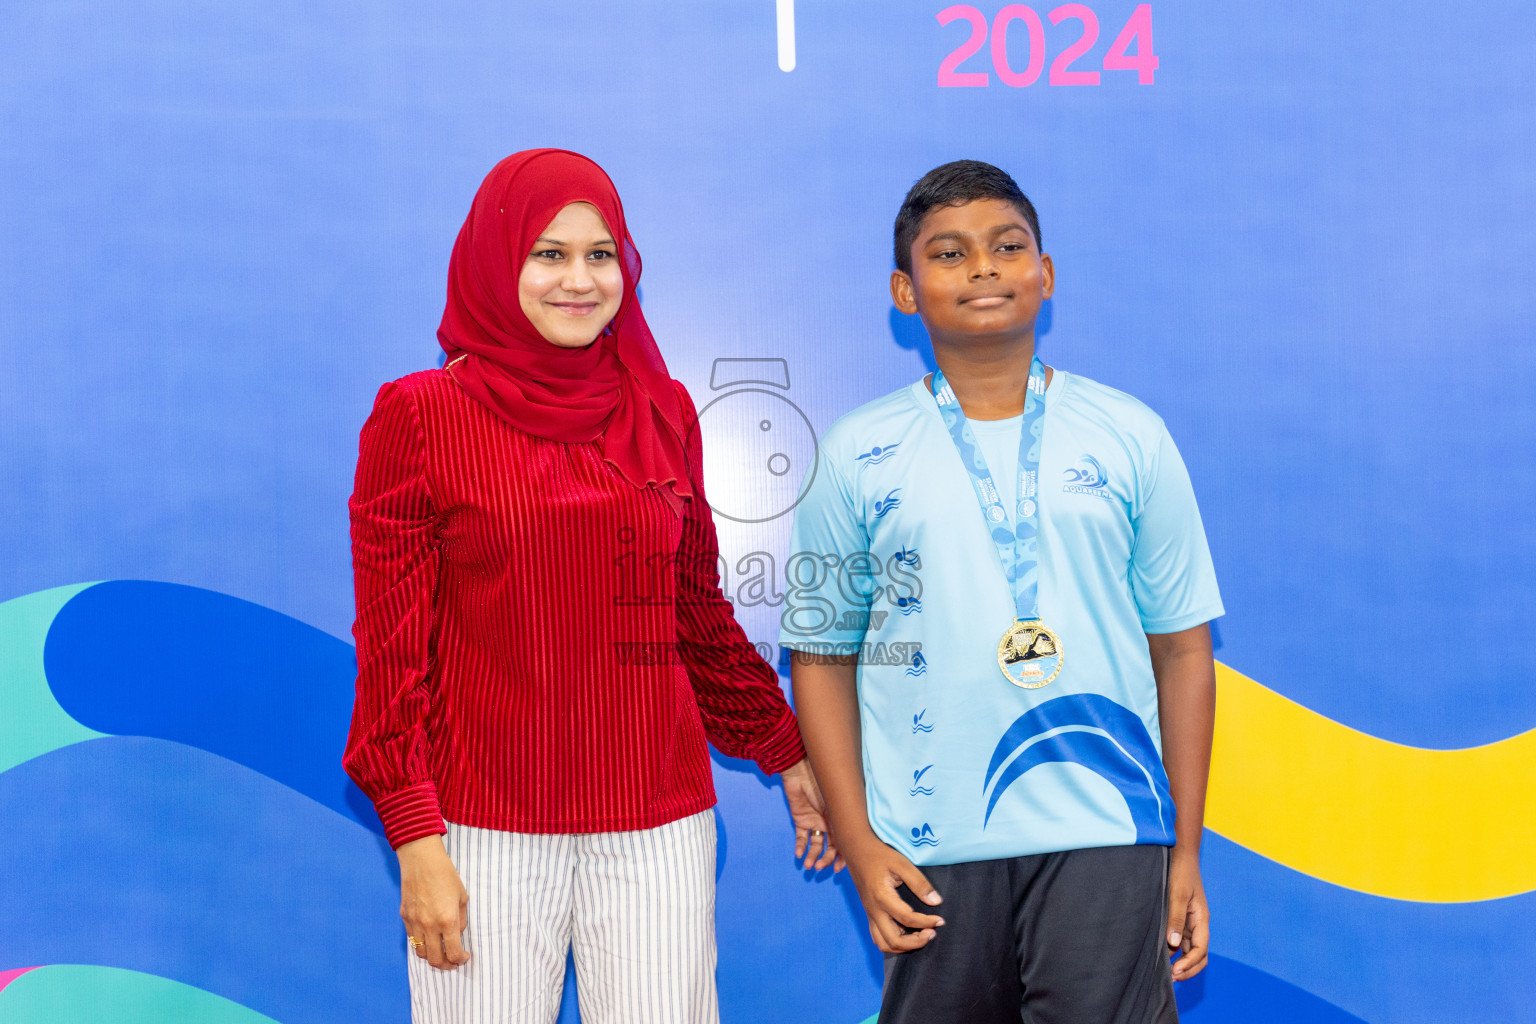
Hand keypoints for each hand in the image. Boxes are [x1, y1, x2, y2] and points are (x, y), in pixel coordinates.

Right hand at [397, 834, 470, 970]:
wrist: (421, 860)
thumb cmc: (445, 875)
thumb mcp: (462, 897)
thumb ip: (461, 920)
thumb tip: (457, 935)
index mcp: (447, 921)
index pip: (453, 953)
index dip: (460, 960)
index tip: (464, 957)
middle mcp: (429, 926)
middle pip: (435, 960)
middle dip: (446, 965)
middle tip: (452, 961)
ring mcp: (415, 923)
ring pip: (421, 953)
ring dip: (432, 956)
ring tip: (440, 951)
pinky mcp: (405, 918)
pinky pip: (412, 939)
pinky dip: (421, 944)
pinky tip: (429, 938)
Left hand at [781, 758, 842, 871]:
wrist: (802, 768)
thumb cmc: (823, 780)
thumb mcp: (838, 800)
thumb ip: (846, 817)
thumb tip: (860, 837)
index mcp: (842, 818)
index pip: (845, 841)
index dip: (843, 856)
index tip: (840, 868)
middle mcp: (830, 822)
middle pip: (831, 847)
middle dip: (827, 859)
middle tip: (821, 867)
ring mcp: (815, 821)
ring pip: (816, 845)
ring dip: (813, 856)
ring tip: (809, 865)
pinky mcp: (801, 819)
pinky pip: (801, 837)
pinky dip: (800, 847)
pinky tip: (799, 855)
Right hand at [842, 833, 943, 952]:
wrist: (856, 849)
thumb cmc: (880, 855)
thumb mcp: (902, 864)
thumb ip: (919, 883)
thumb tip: (936, 901)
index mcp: (882, 897)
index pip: (907, 919)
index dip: (927, 922)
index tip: (940, 920)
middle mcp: (874, 910)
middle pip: (893, 940)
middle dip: (916, 942)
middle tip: (931, 933)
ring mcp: (870, 914)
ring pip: (883, 944)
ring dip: (903, 946)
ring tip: (920, 936)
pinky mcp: (869, 914)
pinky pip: (878, 937)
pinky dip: (893, 942)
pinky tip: (906, 933)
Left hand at [1167, 847, 1209, 980]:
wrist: (1180, 855)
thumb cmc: (1180, 872)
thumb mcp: (1176, 894)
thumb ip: (1175, 918)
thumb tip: (1174, 944)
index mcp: (1201, 920)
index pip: (1201, 951)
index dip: (1189, 965)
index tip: (1174, 972)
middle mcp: (1198, 924)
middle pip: (1199, 956)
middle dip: (1188, 969)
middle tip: (1170, 978)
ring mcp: (1190, 922)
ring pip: (1190, 950)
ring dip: (1181, 962)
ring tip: (1163, 971)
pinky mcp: (1181, 918)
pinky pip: (1181, 941)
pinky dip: (1174, 952)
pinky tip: (1160, 955)